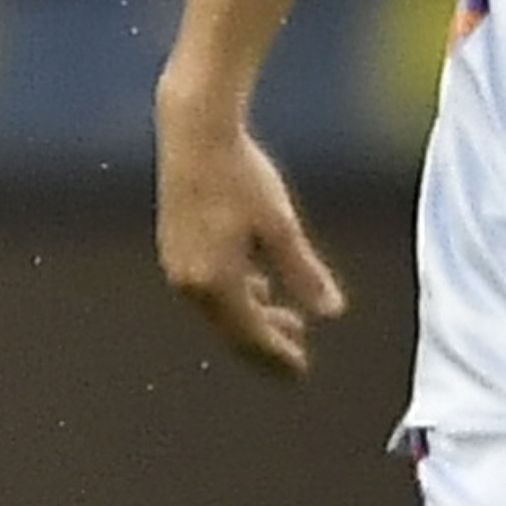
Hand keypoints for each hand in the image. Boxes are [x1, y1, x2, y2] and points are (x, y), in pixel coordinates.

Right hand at [158, 108, 350, 377]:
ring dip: (251, 317)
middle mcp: (188, 282)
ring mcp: (176, 266)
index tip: (300, 372)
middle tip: (298, 351)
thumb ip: (304, 273)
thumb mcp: (281, 226)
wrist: (194, 133)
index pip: (250, 336)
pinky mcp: (173, 247)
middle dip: (265, 343)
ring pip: (217, 310)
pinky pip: (206, 289)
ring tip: (284, 316)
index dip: (277, 357)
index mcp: (215, 282)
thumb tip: (332, 313)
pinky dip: (234, 296)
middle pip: (230, 330)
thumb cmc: (240, 175)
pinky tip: (255, 281)